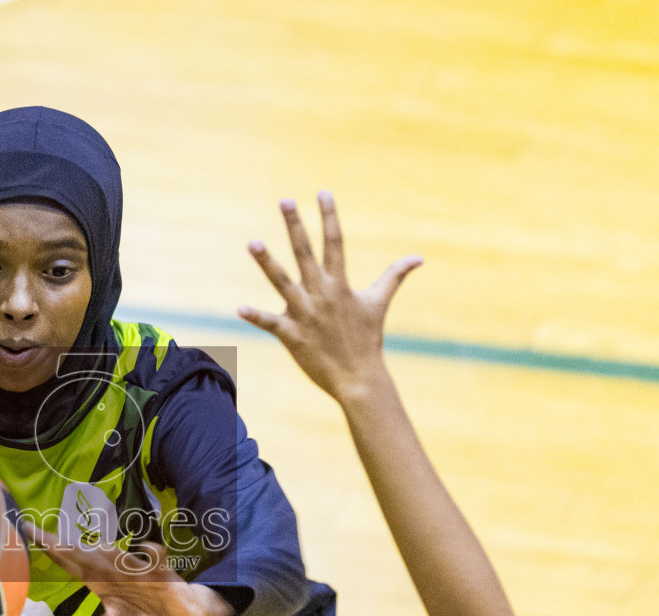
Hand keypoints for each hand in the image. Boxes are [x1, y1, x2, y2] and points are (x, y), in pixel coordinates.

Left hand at [22, 524, 232, 615]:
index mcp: (99, 582)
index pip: (68, 562)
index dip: (48, 548)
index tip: (26, 529)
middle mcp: (114, 572)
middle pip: (87, 557)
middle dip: (66, 547)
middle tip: (42, 536)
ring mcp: (137, 572)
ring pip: (120, 558)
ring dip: (109, 553)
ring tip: (94, 547)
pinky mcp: (162, 575)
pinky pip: (158, 560)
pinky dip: (154, 554)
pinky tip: (148, 549)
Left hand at [238, 191, 421, 402]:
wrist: (359, 378)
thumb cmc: (368, 339)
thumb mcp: (379, 303)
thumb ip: (395, 276)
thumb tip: (419, 258)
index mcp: (340, 284)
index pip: (335, 242)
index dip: (329, 216)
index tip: (322, 192)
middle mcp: (321, 294)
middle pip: (305, 253)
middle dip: (295, 225)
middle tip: (285, 200)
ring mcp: (305, 313)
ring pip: (281, 282)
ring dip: (267, 262)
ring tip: (251, 242)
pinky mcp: (291, 334)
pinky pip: (270, 322)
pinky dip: (255, 316)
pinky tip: (239, 308)